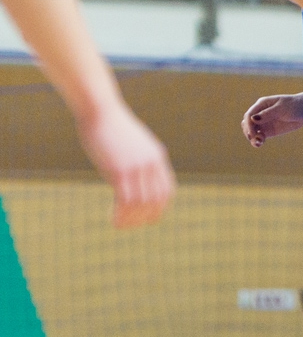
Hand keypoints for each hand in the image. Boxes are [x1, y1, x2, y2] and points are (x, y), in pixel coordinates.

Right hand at [78, 101, 174, 227]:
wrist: (100, 111)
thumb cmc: (111, 127)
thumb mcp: (131, 144)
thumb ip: (136, 161)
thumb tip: (130, 178)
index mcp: (157, 157)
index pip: (167, 189)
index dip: (160, 207)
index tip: (149, 217)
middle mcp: (152, 163)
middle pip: (158, 199)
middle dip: (147, 216)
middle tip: (132, 225)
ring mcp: (137, 167)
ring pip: (142, 202)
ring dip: (132, 218)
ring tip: (120, 225)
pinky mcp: (120, 170)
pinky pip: (126, 200)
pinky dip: (121, 214)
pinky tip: (113, 220)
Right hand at [242, 93, 302, 146]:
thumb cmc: (295, 105)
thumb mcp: (282, 108)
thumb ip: (268, 114)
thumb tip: (253, 118)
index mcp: (262, 104)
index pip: (249, 115)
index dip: (249, 125)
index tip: (253, 133)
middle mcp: (260, 113)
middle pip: (247, 123)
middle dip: (248, 131)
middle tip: (256, 139)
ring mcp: (265, 122)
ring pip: (252, 131)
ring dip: (252, 137)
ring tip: (258, 143)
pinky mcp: (270, 130)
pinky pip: (260, 136)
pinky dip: (258, 140)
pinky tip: (260, 143)